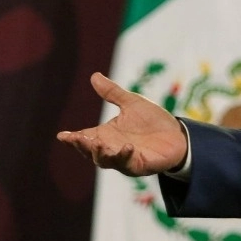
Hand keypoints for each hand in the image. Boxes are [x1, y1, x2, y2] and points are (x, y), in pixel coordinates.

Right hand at [56, 73, 187, 176]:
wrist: (177, 134)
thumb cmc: (153, 121)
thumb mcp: (132, 103)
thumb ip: (113, 93)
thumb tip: (94, 76)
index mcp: (106, 135)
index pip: (85, 138)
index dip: (72, 139)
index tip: (62, 135)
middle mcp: (112, 148)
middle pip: (91, 152)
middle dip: (83, 146)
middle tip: (77, 138)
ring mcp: (124, 159)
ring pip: (106, 161)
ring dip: (100, 153)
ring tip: (98, 143)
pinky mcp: (139, 165)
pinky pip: (128, 164)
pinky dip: (125, 157)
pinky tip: (127, 147)